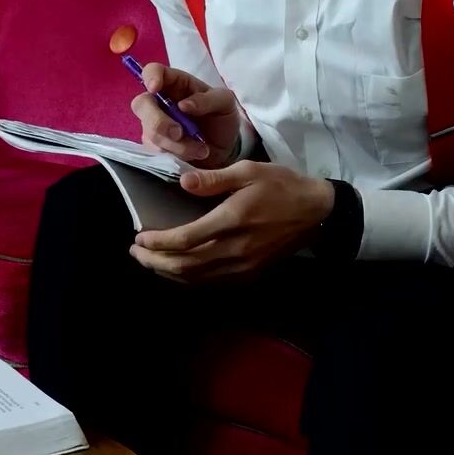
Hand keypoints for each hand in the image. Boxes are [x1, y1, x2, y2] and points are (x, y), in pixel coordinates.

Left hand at [130, 161, 335, 282]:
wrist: (318, 213)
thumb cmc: (282, 186)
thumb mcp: (250, 171)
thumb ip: (214, 179)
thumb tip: (182, 182)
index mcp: (232, 221)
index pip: (184, 239)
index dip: (157, 242)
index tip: (139, 236)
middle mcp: (235, 250)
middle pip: (184, 265)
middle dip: (154, 261)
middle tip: (136, 251)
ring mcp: (243, 267)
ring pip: (196, 279)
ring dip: (167, 273)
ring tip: (149, 261)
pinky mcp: (249, 275)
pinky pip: (211, 283)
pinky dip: (189, 280)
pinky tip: (177, 270)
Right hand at [132, 62, 243, 167]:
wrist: (223, 150)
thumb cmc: (221, 118)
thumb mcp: (225, 103)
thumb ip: (208, 100)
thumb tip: (183, 105)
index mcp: (175, 83)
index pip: (153, 71)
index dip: (150, 77)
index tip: (155, 89)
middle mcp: (160, 102)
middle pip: (141, 104)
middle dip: (158, 121)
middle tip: (179, 133)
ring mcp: (154, 124)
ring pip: (150, 132)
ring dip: (176, 144)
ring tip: (200, 148)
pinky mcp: (155, 145)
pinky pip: (154, 151)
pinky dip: (175, 154)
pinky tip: (193, 154)